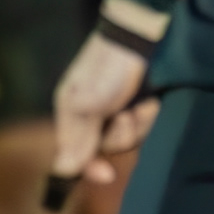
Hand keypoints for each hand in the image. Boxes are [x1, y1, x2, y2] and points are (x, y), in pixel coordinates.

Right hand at [49, 16, 163, 192]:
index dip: (90, 168)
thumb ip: (77, 138)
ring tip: (140, 105)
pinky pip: (146, 128)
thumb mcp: (85, 103)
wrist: (138, 39)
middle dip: (120, 136)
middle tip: (125, 116)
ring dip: (138, 124)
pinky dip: (149, 117)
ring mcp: (119, 113)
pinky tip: (151, 103)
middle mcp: (95, 118)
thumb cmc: (105, 68)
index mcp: (73, 115)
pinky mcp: (140, 108)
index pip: (76, 155)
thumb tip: (63, 170)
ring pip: (129, 140)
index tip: (107, 175)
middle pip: (107, 150)